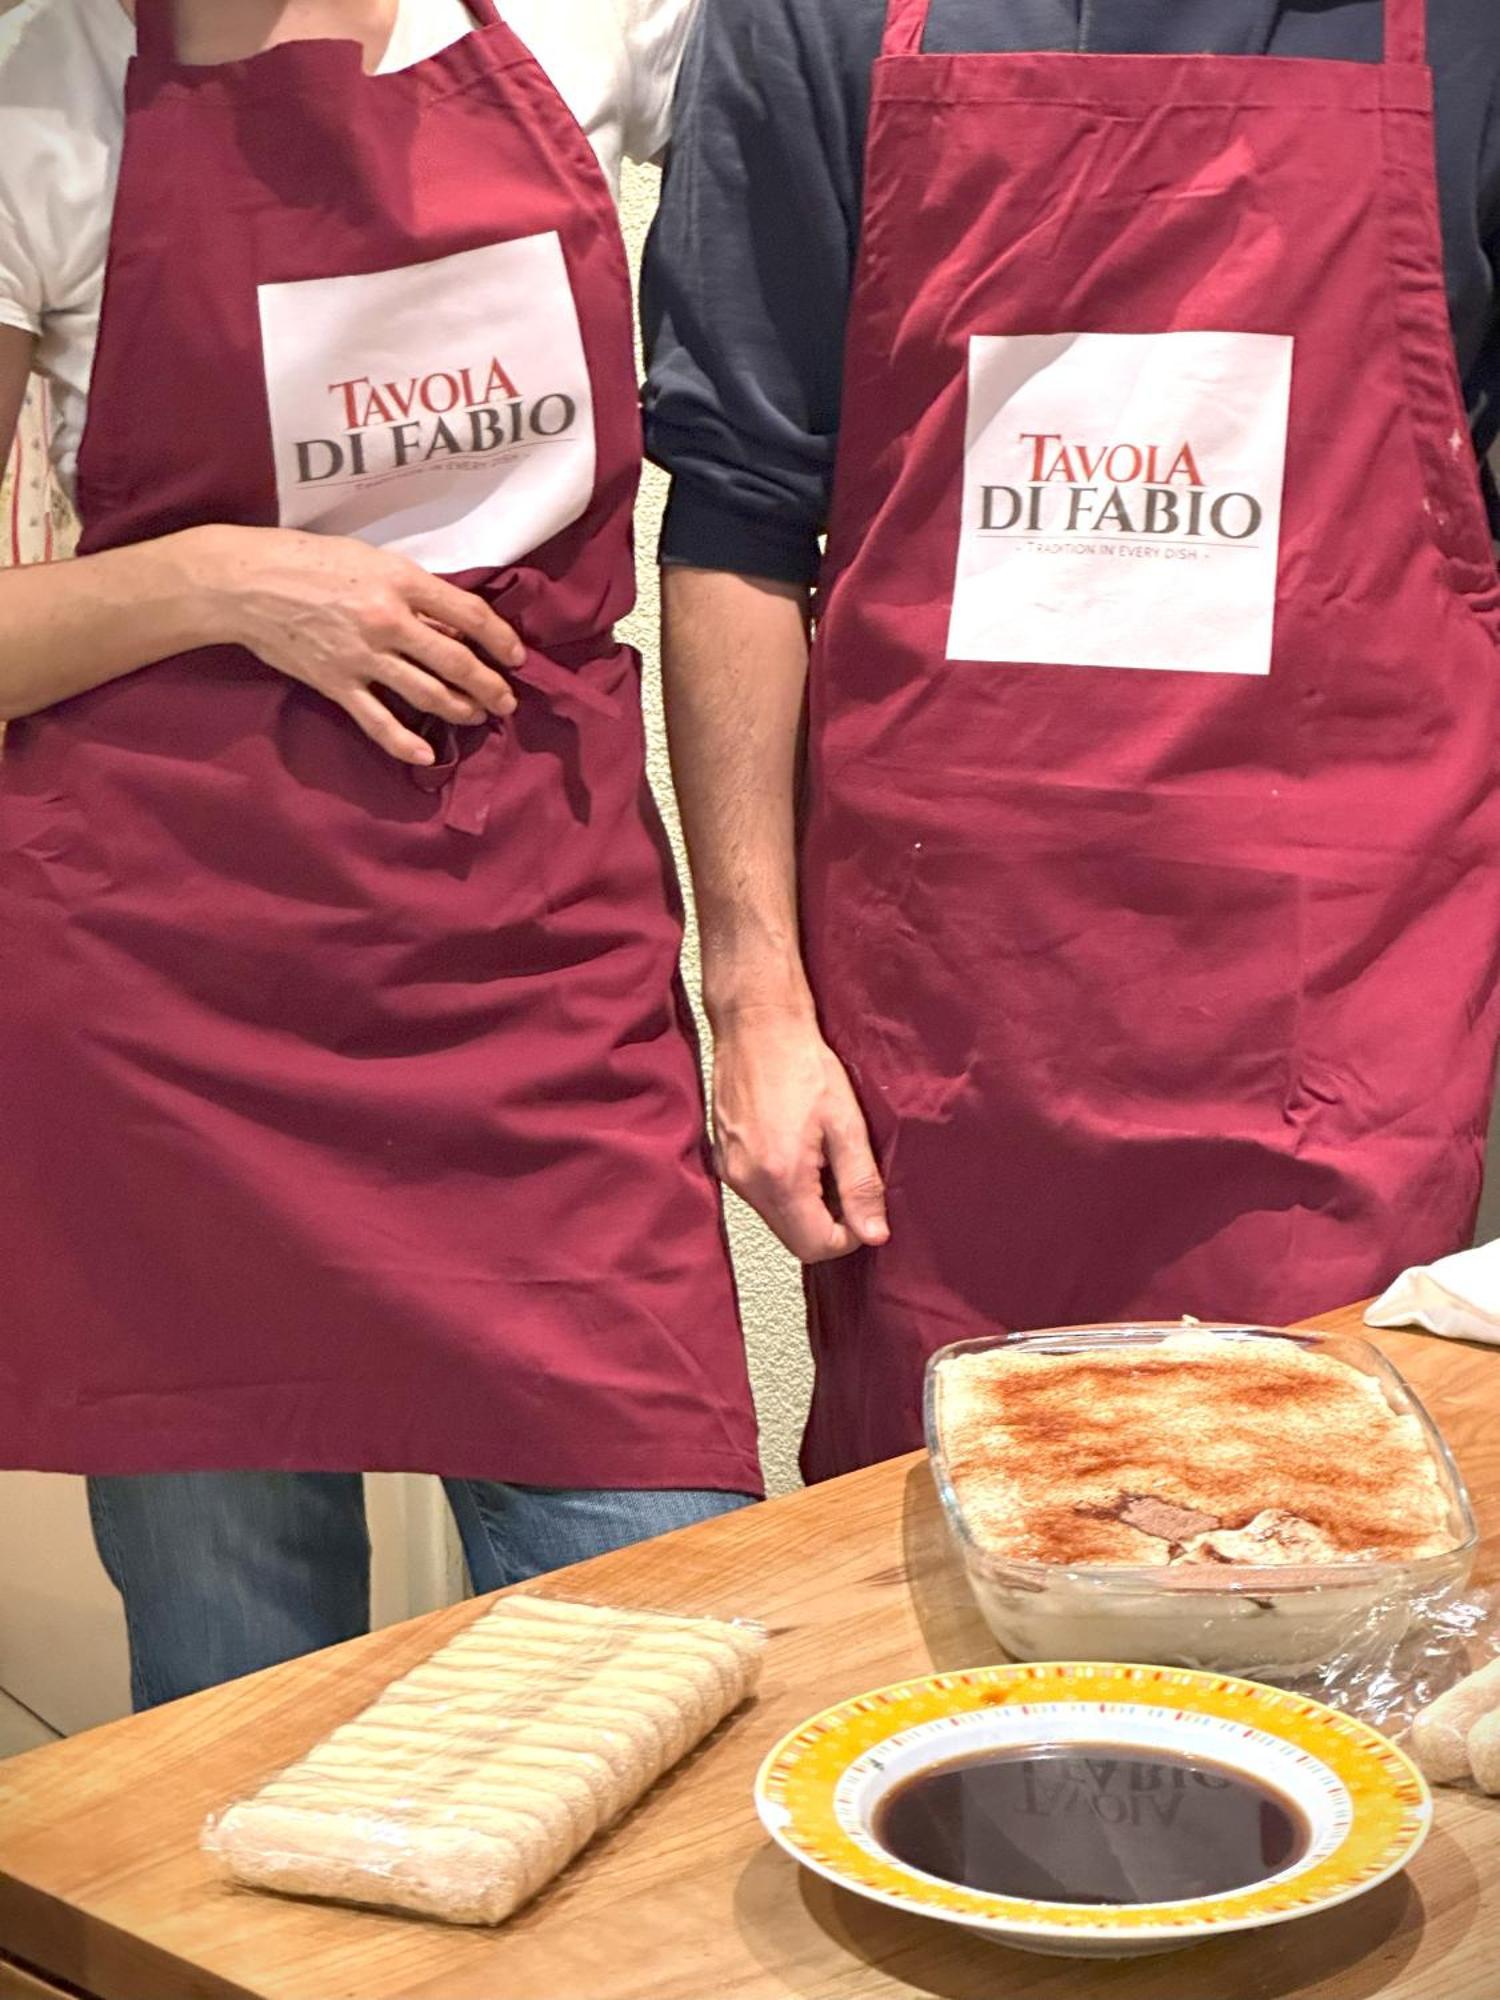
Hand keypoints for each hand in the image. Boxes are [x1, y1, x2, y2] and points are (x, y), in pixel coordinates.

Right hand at [194, 525, 522, 764]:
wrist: (246, 583)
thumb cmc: (309, 560)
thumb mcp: (371, 560)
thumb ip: (412, 590)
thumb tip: (450, 622)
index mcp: (400, 582)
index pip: (469, 614)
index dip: (500, 638)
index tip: (515, 655)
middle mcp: (388, 621)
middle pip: (456, 662)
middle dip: (490, 685)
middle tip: (507, 700)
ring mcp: (362, 657)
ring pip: (427, 693)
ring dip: (461, 709)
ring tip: (478, 716)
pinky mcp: (336, 684)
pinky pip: (378, 721)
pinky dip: (405, 742)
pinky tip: (427, 755)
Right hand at [712, 1007, 889, 1263]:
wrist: (757, 1025)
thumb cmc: (801, 1063)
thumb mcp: (846, 1122)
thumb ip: (861, 1184)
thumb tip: (874, 1234)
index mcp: (780, 1178)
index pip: (816, 1247)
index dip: (848, 1236)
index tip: (862, 1204)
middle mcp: (747, 1183)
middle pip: (793, 1239)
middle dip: (826, 1221)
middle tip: (844, 1176)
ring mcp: (730, 1172)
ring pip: (776, 1219)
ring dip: (805, 1203)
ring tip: (820, 1156)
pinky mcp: (723, 1159)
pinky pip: (759, 1195)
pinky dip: (783, 1187)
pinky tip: (797, 1148)